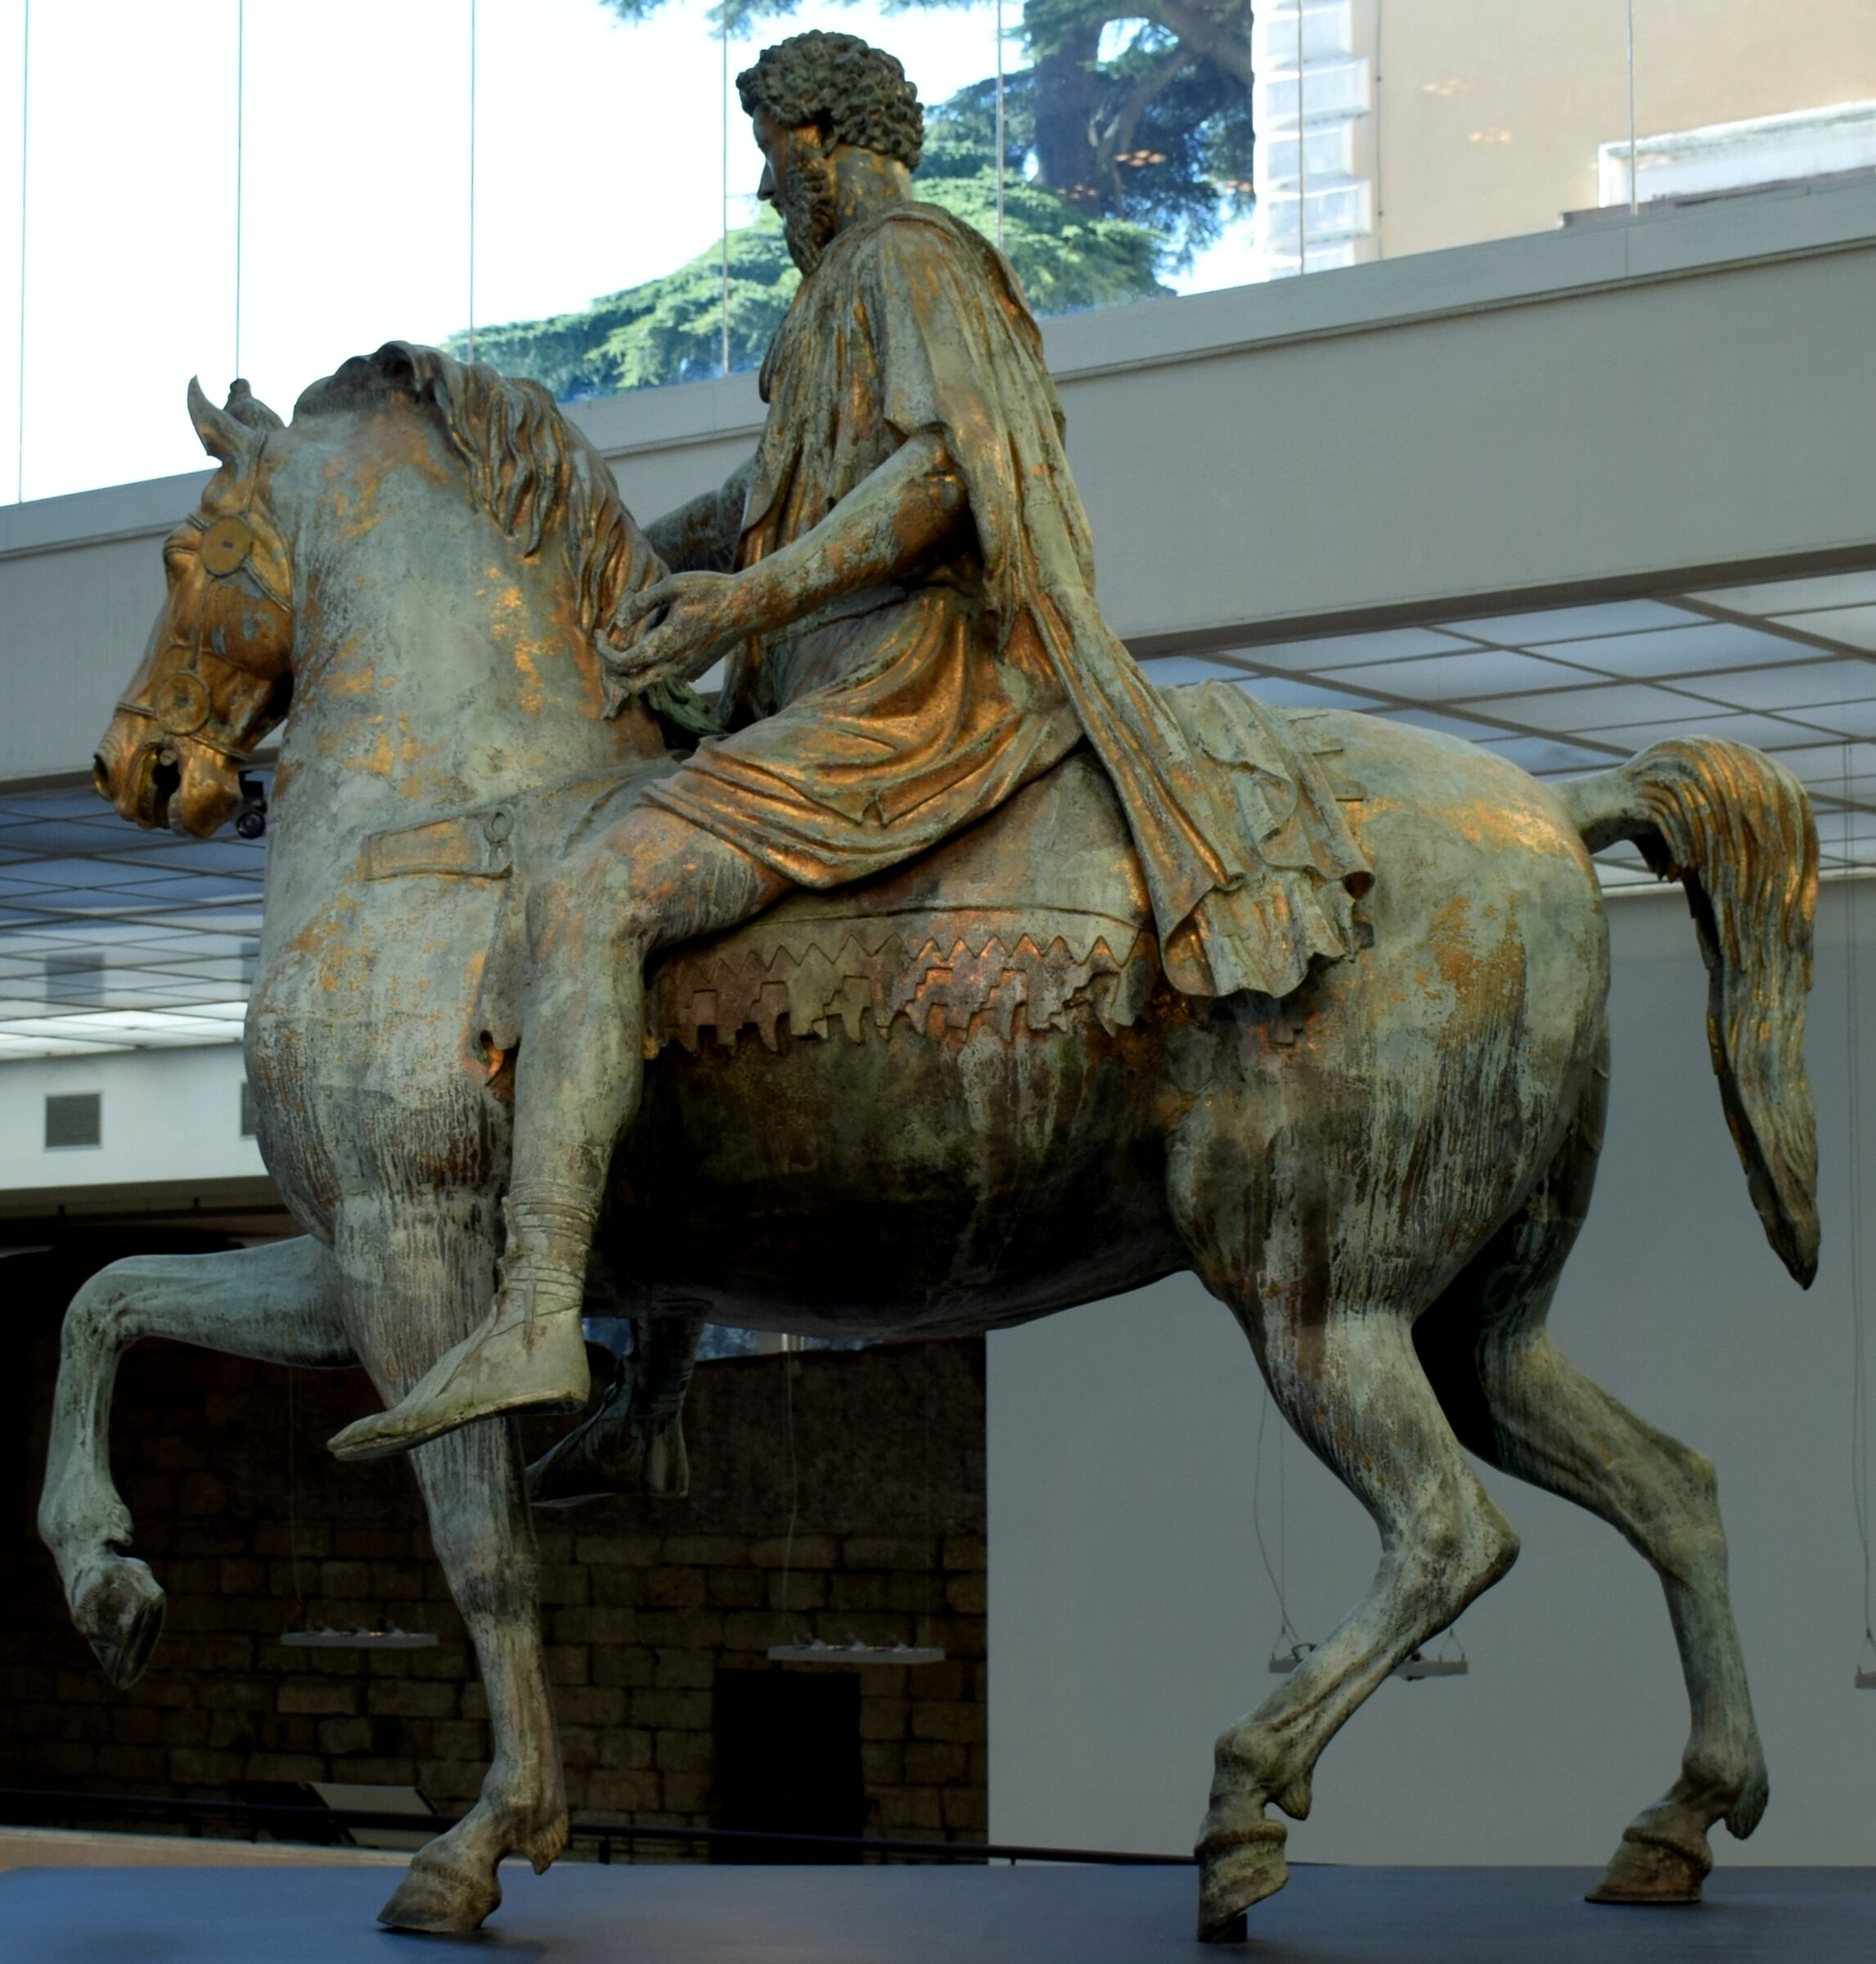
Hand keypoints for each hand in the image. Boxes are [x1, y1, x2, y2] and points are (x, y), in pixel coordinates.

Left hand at [599, 572, 752, 717]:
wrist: (746, 608)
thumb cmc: (710, 591)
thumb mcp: (672, 585)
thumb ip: (641, 603)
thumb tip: (619, 623)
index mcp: (664, 645)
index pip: (621, 663)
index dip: (602, 651)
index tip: (596, 634)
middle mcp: (674, 666)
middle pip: (631, 684)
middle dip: (613, 670)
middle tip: (605, 648)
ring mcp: (686, 672)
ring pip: (648, 679)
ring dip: (635, 663)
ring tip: (642, 631)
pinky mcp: (694, 671)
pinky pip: (665, 674)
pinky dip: (654, 661)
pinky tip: (664, 635)